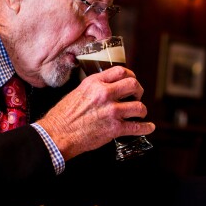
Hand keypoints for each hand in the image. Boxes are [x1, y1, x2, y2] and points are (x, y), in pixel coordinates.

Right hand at [36, 67, 154, 159]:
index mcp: (95, 83)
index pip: (120, 71)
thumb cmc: (62, 116)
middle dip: (139, 90)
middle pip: (133, 85)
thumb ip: (93, 88)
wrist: (57, 134)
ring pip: (139, 106)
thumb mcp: (77, 92)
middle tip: (137, 96)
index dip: (130, 75)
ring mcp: (111, 111)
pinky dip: (146, 128)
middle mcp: (105, 94)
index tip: (131, 81)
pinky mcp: (114, 128)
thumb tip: (105, 88)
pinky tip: (148, 127)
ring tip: (139, 113)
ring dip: (142, 110)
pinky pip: (137, 127)